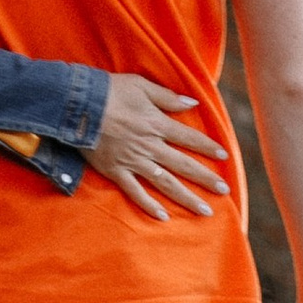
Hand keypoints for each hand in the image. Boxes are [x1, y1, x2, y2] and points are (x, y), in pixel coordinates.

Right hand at [87, 76, 232, 222]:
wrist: (77, 105)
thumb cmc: (110, 91)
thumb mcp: (141, 86)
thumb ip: (167, 97)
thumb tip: (192, 103)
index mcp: (157, 124)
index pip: (189, 138)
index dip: (207, 147)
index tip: (225, 156)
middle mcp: (149, 146)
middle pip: (183, 165)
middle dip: (206, 178)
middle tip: (224, 191)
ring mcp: (133, 161)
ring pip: (165, 183)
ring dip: (186, 197)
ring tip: (205, 211)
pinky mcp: (116, 171)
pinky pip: (135, 192)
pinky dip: (149, 205)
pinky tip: (163, 217)